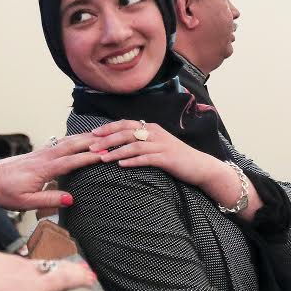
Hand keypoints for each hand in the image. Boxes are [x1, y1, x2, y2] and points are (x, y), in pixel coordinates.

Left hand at [0, 132, 103, 210]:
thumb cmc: (5, 192)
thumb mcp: (26, 202)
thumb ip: (49, 199)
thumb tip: (71, 199)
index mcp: (43, 169)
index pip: (71, 162)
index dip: (88, 158)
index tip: (104, 156)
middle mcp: (44, 157)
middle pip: (72, 145)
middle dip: (91, 142)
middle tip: (110, 139)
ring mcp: (41, 153)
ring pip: (66, 141)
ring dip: (84, 138)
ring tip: (101, 135)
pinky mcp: (38, 153)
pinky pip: (60, 143)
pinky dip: (73, 139)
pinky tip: (79, 138)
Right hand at [0, 251, 95, 290]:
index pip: (19, 267)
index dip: (35, 270)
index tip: (44, 272)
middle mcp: (10, 265)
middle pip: (39, 266)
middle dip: (56, 269)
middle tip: (74, 270)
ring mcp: (22, 273)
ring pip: (53, 270)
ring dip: (71, 273)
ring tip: (86, 275)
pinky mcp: (33, 285)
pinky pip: (62, 279)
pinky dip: (77, 279)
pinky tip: (89, 279)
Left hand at [88, 119, 222, 186]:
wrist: (200, 166)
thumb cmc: (174, 157)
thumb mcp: (156, 144)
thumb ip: (140, 141)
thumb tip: (118, 143)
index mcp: (150, 128)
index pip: (125, 124)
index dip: (108, 128)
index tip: (92, 134)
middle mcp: (155, 133)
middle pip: (126, 133)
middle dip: (107, 140)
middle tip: (91, 147)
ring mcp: (161, 145)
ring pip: (134, 145)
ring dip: (116, 151)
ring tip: (102, 158)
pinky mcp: (166, 158)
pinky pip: (146, 158)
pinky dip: (132, 161)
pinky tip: (121, 165)